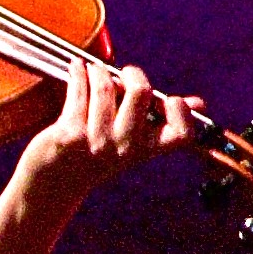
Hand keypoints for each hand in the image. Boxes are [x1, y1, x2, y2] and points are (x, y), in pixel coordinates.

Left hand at [9, 57, 197, 202]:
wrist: (53, 185)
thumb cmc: (95, 157)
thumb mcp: (132, 144)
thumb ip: (163, 121)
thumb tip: (199, 103)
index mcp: (145, 150)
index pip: (181, 133)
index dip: (181, 111)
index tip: (170, 99)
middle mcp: (124, 148)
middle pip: (141, 92)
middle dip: (132, 73)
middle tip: (124, 74)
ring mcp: (97, 142)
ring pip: (106, 86)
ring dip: (98, 71)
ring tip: (93, 71)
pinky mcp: (69, 134)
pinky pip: (78, 90)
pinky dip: (78, 72)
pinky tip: (76, 68)